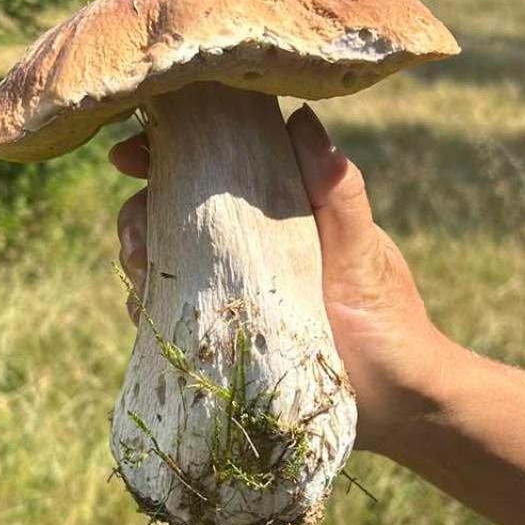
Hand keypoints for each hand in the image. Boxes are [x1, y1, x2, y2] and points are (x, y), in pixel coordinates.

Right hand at [110, 105, 457, 455]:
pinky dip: (147, 307)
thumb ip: (337, 191)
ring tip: (139, 276)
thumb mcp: (362, 253)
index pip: (212, 162)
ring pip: (160, 260)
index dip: (164, 150)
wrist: (396, 406)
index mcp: (278, 207)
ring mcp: (229, 290)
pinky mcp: (219, 336)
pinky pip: (166, 313)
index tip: (129, 155)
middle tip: (135, 238)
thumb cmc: (387, 322)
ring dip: (136, 261)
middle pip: (169, 209)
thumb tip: (300, 118)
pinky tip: (145, 316)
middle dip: (137, 214)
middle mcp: (247, 243)